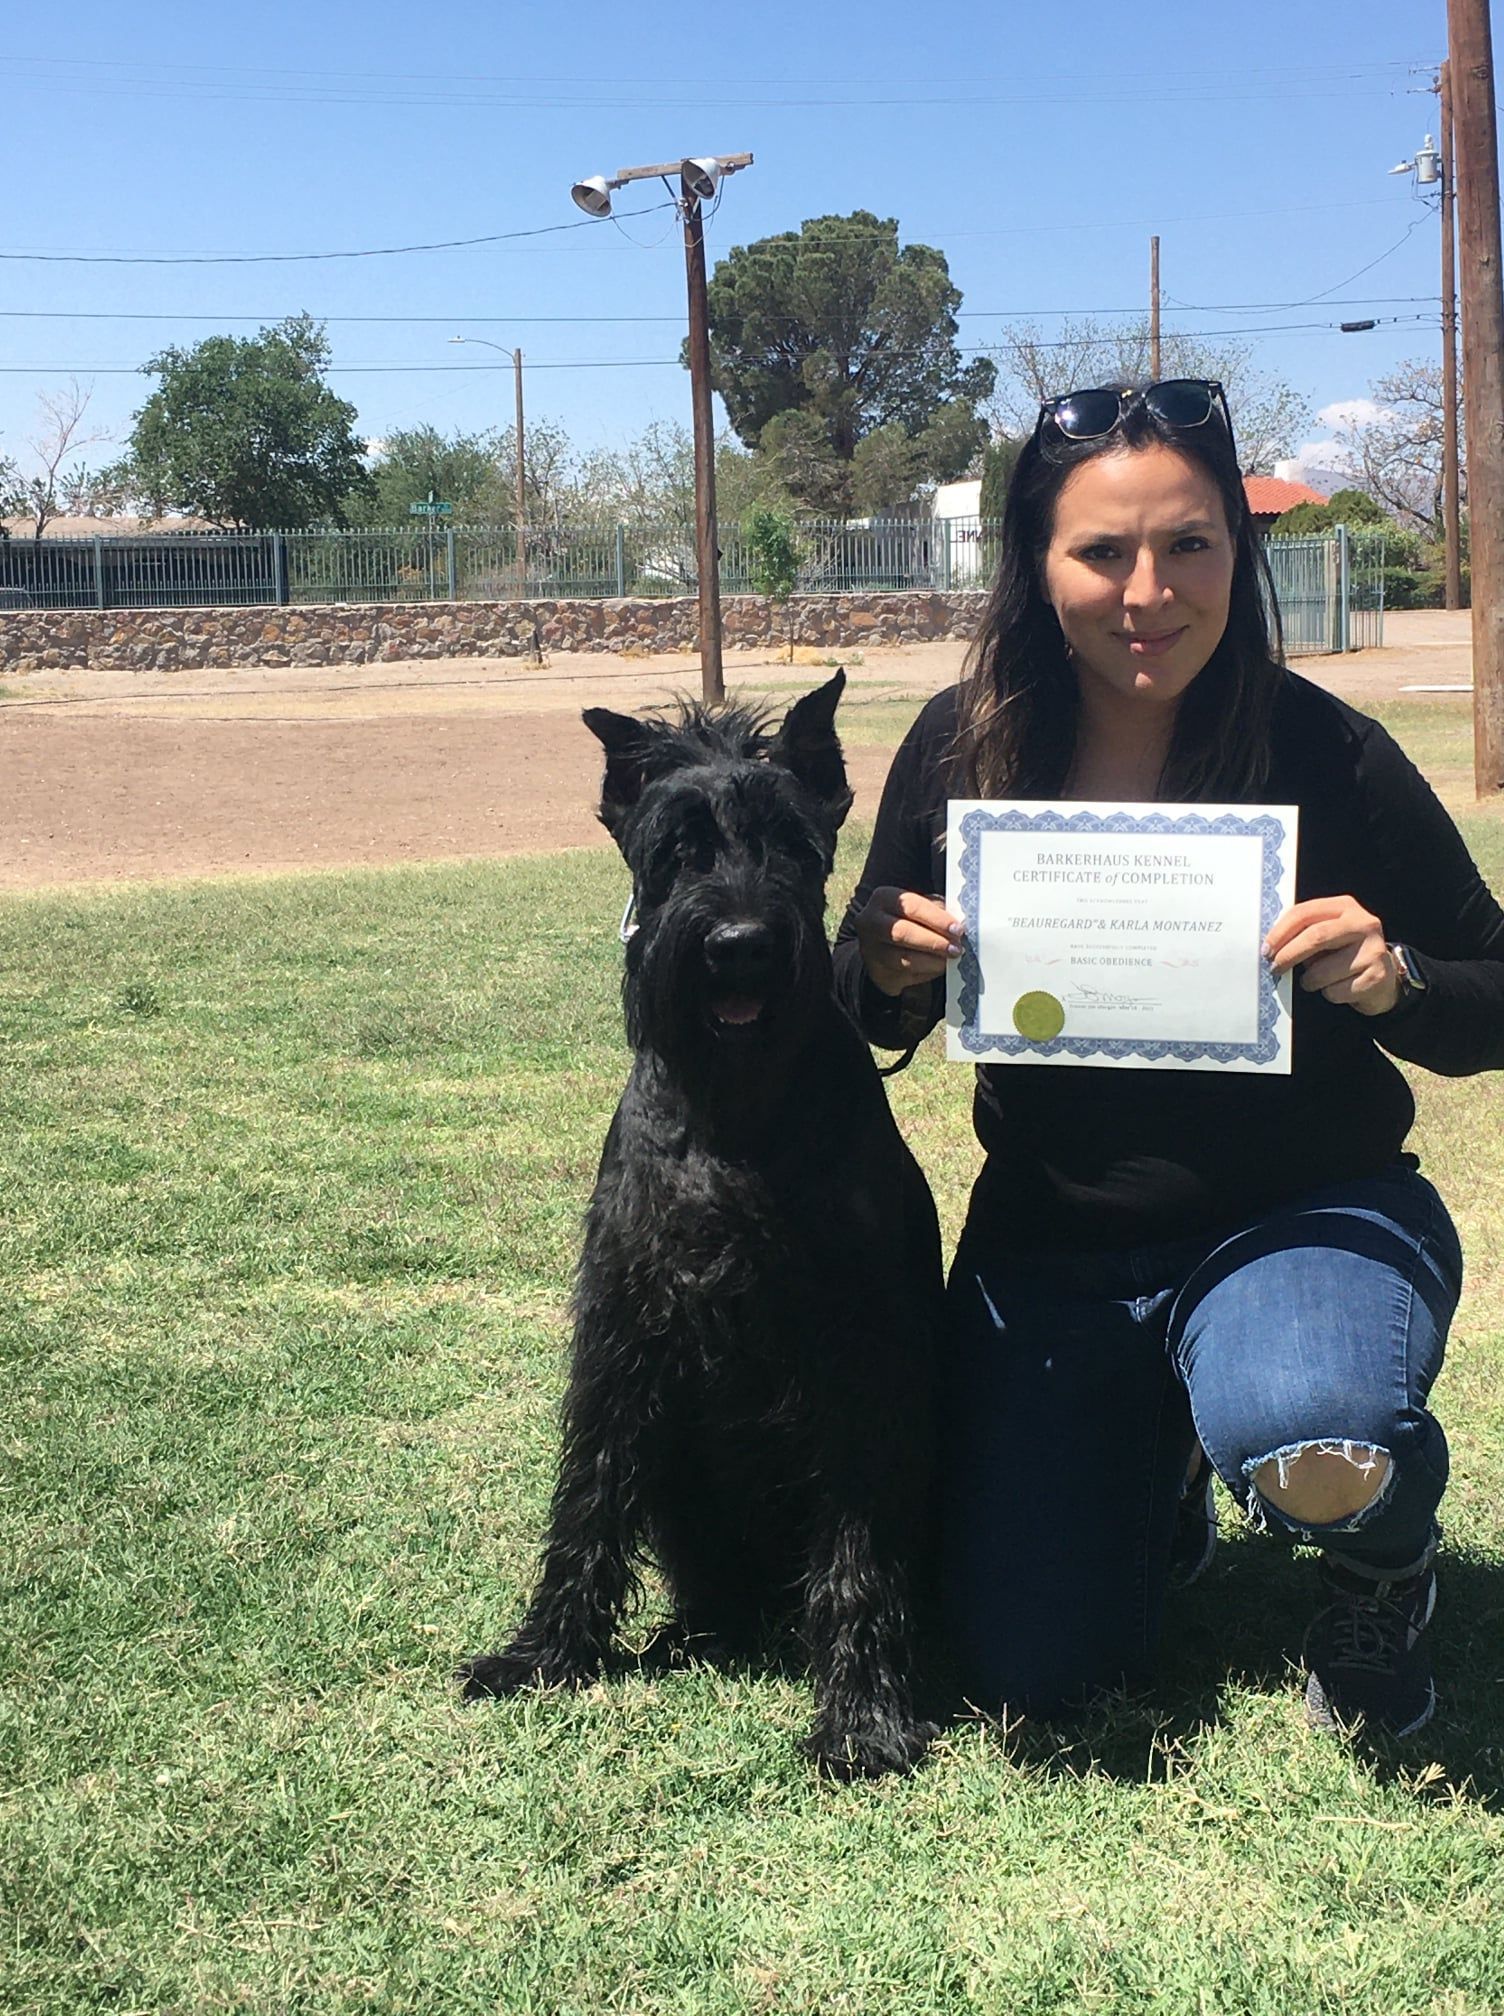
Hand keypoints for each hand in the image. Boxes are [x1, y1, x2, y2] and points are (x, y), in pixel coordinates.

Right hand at [854, 887, 963, 998]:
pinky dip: (925, 973)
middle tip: (956, 948)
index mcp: (883, 898)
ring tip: (949, 960)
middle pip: (903, 933)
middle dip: (934, 942)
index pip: (911, 906)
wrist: (881, 943)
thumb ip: (936, 910)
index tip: (958, 929)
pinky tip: (937, 968)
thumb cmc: (907, 919)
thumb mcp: (918, 906)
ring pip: (903, 959)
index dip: (936, 918)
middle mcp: (870, 922)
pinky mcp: (877, 972)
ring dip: (932, 961)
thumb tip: (958, 922)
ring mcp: (870, 949)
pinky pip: (904, 976)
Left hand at [1263, 895, 1400, 1016]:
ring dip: (1309, 981)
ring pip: (1322, 971)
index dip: (1280, 932)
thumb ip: (1303, 933)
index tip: (1266, 949)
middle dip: (1288, 955)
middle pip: (1315, 937)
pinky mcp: (1377, 976)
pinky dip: (1328, 994)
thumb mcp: (1326, 935)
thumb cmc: (1343, 954)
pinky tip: (1339, 987)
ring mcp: (1374, 950)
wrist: (1383, 977)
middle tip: (1275, 968)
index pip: (1304, 913)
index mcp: (1345, 907)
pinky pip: (1336, 991)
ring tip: (1316, 980)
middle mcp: (1364, 924)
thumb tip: (1271, 948)